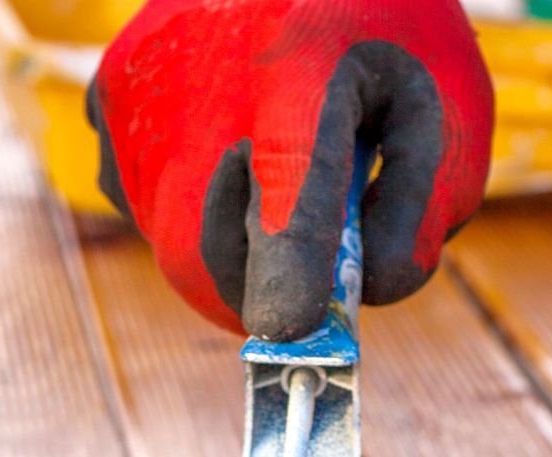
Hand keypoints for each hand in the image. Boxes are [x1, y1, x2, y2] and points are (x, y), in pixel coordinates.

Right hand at [88, 0, 493, 338]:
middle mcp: (197, 87)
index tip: (295, 331)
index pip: (282, 213)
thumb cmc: (388, 25)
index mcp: (301, 83)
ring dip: (232, 241)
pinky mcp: (105, 98)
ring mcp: (137, 96)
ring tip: (277, 164)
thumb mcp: (445, 114)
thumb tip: (355, 302)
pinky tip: (236, 140)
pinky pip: (144, 200)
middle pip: (205, 259)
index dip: (287, 288)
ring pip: (174, 238)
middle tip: (309, 270)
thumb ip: (415, 221)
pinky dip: (194, 199)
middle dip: (261, 293)